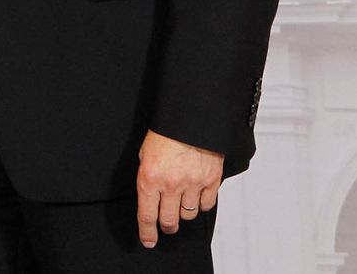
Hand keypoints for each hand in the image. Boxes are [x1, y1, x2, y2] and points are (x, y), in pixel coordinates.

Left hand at [136, 129, 220, 247]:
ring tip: (182, 202)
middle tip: (167, 224)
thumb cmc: (166, 131)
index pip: (147, 215)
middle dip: (167, 226)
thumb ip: (147, 177)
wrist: (190, 116)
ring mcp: (192, 183)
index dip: (147, 232)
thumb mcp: (145, 153)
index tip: (149, 240)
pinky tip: (197, 194)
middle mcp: (171, 184)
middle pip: (169, 221)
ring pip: (188, 215)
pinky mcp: (210, 180)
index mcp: (150, 177)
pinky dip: (201, 203)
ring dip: (184, 212)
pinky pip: (206, 204)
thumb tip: (149, 196)